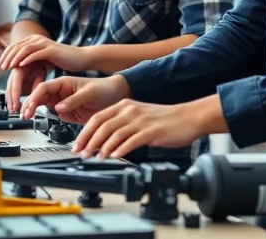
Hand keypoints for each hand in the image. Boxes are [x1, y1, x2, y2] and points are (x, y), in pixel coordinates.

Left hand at [0, 35, 89, 72]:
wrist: (79, 58)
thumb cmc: (62, 60)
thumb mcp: (43, 59)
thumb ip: (31, 59)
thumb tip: (17, 65)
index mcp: (34, 40)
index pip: (15, 45)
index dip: (5, 54)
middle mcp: (38, 39)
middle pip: (17, 46)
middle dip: (7, 57)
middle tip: (1, 67)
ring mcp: (44, 43)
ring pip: (24, 49)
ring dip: (14, 58)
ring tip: (8, 67)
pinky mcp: (51, 50)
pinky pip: (36, 54)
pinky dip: (27, 59)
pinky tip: (21, 66)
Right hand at [5, 63, 50, 112]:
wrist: (36, 59)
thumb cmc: (39, 66)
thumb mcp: (40, 74)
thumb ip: (36, 85)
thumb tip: (34, 97)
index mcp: (18, 70)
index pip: (15, 86)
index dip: (15, 98)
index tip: (16, 107)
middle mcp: (12, 75)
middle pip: (9, 90)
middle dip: (11, 102)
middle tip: (14, 112)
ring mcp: (11, 79)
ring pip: (8, 92)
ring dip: (10, 102)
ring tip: (13, 112)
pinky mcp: (13, 83)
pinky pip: (10, 92)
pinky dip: (11, 100)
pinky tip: (13, 107)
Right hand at [19, 75, 129, 123]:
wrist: (115, 98)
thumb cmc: (104, 89)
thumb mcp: (89, 93)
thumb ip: (73, 100)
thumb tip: (58, 107)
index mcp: (64, 82)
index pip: (45, 87)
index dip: (35, 95)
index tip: (29, 104)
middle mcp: (61, 92)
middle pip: (39, 96)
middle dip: (29, 104)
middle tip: (24, 113)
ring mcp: (62, 102)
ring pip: (42, 105)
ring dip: (32, 110)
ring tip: (26, 117)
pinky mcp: (66, 113)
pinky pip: (51, 115)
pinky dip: (42, 117)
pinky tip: (35, 119)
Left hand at [73, 99, 204, 161]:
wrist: (188, 118)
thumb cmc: (165, 120)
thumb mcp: (139, 117)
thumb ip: (122, 125)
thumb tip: (104, 141)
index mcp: (125, 106)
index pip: (97, 118)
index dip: (84, 132)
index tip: (77, 145)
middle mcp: (130, 110)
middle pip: (102, 125)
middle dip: (88, 141)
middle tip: (82, 154)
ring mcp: (140, 120)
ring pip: (114, 133)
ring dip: (102, 148)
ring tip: (96, 158)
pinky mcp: (151, 131)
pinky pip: (131, 141)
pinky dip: (120, 149)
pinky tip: (114, 157)